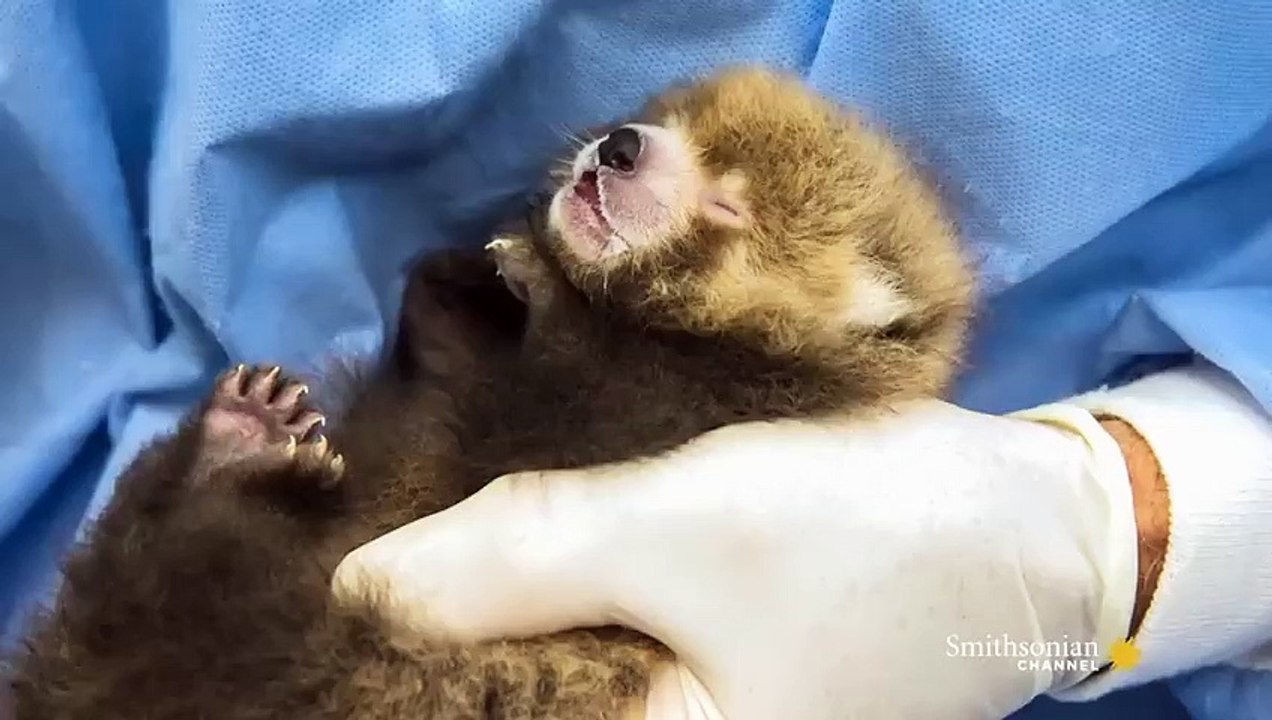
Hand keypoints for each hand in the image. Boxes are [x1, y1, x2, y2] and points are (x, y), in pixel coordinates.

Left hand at [331, 401, 1138, 719]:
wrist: (1030, 524)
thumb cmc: (869, 538)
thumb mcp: (686, 533)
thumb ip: (520, 560)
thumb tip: (359, 587)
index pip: (464, 719)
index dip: (384, 662)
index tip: (305, 580)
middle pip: (497, 692)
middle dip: (429, 617)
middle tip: (345, 518)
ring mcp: (677, 708)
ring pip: (536, 658)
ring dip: (482, 589)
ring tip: (409, 508)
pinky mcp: (692, 656)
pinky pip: (589, 628)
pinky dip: (545, 576)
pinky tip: (504, 523)